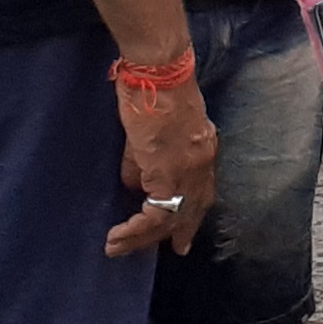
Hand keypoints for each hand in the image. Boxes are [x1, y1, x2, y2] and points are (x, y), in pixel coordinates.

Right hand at [105, 76, 218, 256]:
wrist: (158, 72)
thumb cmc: (152, 92)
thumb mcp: (151, 133)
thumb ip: (144, 164)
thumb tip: (136, 186)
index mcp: (202, 150)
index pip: (201, 192)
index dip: (192, 214)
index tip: (182, 233)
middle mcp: (201, 164)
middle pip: (192, 210)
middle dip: (179, 234)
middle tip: (174, 251)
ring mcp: (188, 170)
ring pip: (172, 218)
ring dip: (144, 238)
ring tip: (119, 247)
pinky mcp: (168, 172)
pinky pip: (154, 214)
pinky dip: (136, 229)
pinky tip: (119, 235)